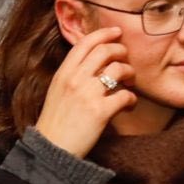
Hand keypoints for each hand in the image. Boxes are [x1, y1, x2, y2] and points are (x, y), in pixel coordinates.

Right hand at [33, 27, 137, 157]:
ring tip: (130, 83)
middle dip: (121, 52)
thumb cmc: (55, 123)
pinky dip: (132, 99)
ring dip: (130, 74)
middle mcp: (75, 80)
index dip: (104, 34)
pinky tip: (128, 105)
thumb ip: (72, 75)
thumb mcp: (57, 92)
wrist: (51, 150)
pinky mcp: (100, 112)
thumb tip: (94, 63)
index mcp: (63, 73)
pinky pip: (126, 96)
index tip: (117, 32)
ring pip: (119, 69)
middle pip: (105, 51)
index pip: (85, 43)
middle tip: (126, 60)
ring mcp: (88, 95)